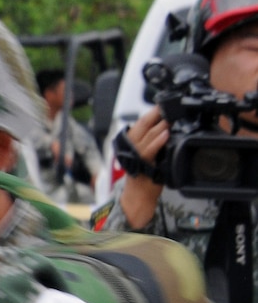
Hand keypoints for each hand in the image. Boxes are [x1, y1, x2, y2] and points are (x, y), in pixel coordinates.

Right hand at [119, 106, 168, 226]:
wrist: (137, 199)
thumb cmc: (145, 178)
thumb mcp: (151, 157)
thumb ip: (156, 144)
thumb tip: (170, 129)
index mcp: (133, 143)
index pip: (142, 123)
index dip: (152, 113)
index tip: (164, 103)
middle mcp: (131, 147)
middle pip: (141, 125)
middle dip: (154, 114)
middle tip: (166, 105)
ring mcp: (135, 156)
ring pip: (145, 136)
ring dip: (158, 125)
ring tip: (168, 117)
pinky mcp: (140, 165)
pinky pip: (148, 151)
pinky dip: (157, 142)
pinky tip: (165, 134)